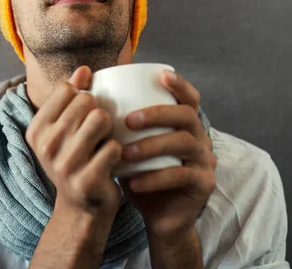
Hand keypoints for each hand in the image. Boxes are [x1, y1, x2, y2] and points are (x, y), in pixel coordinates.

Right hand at [25, 66, 122, 218]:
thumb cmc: (75, 160)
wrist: (81, 208)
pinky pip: (114, 147)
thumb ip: (71, 98)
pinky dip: (117, 152)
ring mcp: (64, 164)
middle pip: (87, 101)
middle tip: (97, 133)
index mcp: (36, 129)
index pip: (67, 89)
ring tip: (104, 142)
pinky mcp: (86, 180)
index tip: (83, 116)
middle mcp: (46, 145)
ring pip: (101, 119)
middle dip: (98, 112)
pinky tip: (110, 161)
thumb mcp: (64, 130)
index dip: (84, 97)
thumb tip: (83, 70)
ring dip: (109, 130)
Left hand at [119, 69, 216, 240]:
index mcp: (185, 125)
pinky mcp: (204, 185)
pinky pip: (182, 176)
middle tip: (129, 120)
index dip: (180, 84)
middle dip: (157, 114)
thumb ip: (118, 125)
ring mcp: (205, 161)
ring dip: (152, 146)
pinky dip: (155, 178)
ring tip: (125, 153)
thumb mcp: (129, 147)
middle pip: (187, 116)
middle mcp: (200, 139)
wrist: (159, 217)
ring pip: (184, 143)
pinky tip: (133, 182)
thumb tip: (87, 94)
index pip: (190, 98)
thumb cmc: (141, 174)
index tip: (162, 74)